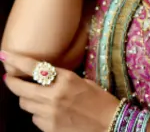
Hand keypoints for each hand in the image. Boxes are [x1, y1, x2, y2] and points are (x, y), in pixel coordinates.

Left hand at [2, 52, 118, 131]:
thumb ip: (62, 79)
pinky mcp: (49, 128)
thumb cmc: (99, 100)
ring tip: (35, 96)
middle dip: (12, 82)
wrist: (108, 123)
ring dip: (27, 98)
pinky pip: (34, 118)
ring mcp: (50, 113)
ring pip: (26, 104)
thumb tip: (44, 77)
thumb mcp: (83, 82)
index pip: (34, 68)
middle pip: (22, 89)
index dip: (16, 61)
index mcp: (65, 79)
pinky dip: (37, 113)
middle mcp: (54, 95)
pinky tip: (48, 111)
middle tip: (8, 78)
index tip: (5, 56)